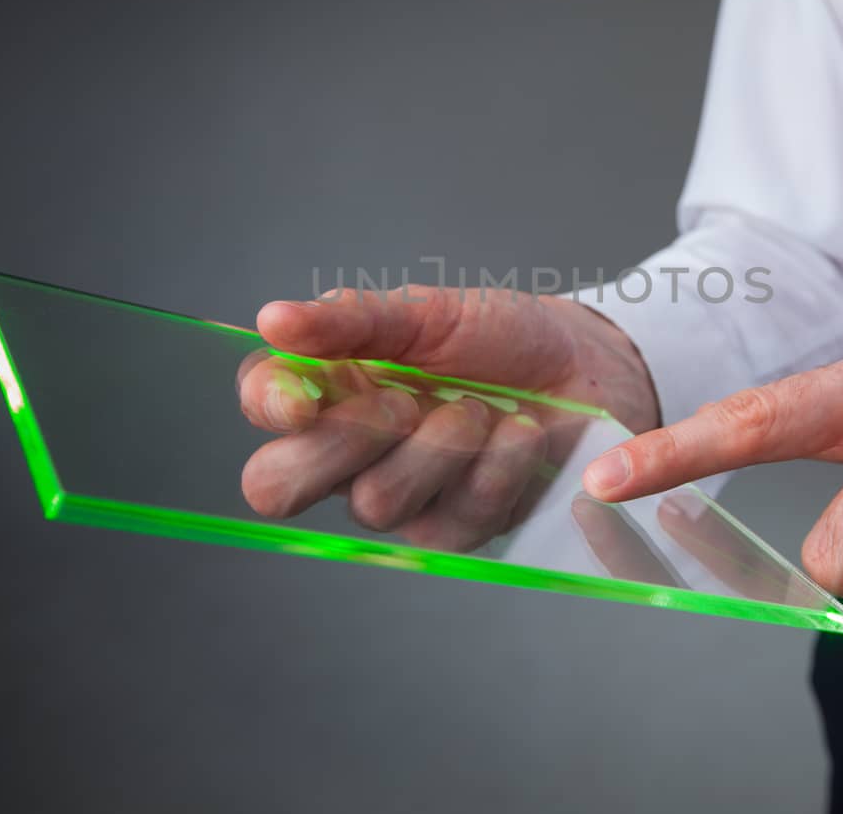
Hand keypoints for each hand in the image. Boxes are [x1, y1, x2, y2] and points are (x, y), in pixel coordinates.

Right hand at [237, 286, 657, 550]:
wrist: (583, 366)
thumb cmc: (497, 334)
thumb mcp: (426, 312)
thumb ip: (349, 320)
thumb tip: (272, 319)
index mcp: (327, 387)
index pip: (260, 404)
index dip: (269, 406)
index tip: (305, 395)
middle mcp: (346, 450)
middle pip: (277, 485)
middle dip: (340, 444)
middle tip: (401, 402)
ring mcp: (397, 496)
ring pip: (372, 503)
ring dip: (436, 448)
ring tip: (479, 407)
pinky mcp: (452, 531)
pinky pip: (450, 522)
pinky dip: (493, 468)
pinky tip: (518, 433)